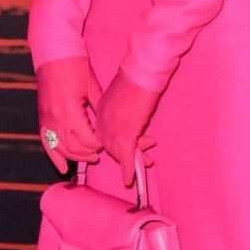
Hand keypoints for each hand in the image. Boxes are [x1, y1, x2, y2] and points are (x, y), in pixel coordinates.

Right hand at [34, 54, 104, 174]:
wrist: (54, 52)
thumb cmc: (75, 66)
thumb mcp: (92, 88)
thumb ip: (98, 110)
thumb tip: (108, 127)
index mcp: (70, 112)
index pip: (88, 140)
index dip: (99, 145)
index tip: (108, 143)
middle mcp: (56, 119)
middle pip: (75, 148)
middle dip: (89, 152)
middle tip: (101, 153)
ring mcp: (46, 119)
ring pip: (61, 148)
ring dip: (75, 156)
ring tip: (89, 158)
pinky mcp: (41, 117)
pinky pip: (46, 143)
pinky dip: (54, 157)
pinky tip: (62, 168)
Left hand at [94, 65, 161, 188]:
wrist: (142, 71)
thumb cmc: (137, 76)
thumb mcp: (124, 94)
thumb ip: (123, 107)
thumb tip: (131, 114)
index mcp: (100, 110)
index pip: (105, 134)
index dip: (118, 143)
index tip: (132, 145)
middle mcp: (103, 121)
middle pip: (111, 146)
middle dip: (128, 153)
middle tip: (146, 155)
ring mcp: (113, 128)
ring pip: (120, 152)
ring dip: (135, 160)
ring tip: (148, 162)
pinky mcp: (126, 133)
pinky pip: (127, 156)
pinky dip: (129, 168)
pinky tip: (130, 178)